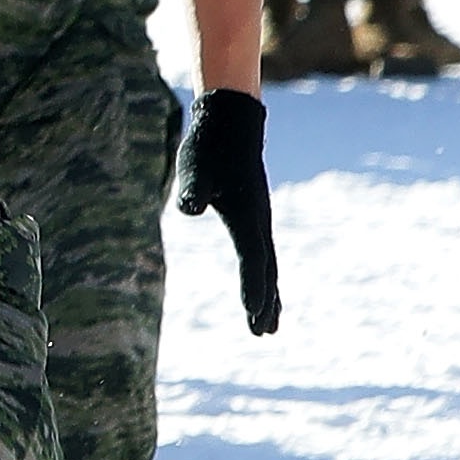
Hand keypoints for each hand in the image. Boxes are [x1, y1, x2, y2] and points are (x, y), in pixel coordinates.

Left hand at [176, 90, 279, 334]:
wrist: (231, 127)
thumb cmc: (209, 149)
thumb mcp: (195, 169)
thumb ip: (193, 190)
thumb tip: (189, 207)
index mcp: (247, 217)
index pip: (252, 260)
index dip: (252, 287)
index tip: (252, 314)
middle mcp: (259, 222)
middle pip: (266, 270)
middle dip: (265, 302)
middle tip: (263, 332)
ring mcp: (259, 220)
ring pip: (269, 265)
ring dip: (270, 295)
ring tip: (270, 325)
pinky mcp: (254, 216)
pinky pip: (263, 255)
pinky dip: (266, 277)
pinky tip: (264, 288)